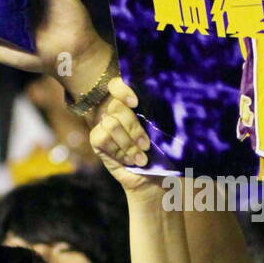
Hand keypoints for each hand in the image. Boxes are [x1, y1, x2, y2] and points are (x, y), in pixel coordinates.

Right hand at [89, 79, 158, 197]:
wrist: (153, 177)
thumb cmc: (161, 152)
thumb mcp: (162, 131)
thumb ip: (157, 114)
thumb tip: (166, 103)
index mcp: (132, 103)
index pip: (117, 85)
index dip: (123, 90)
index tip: (135, 103)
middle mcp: (117, 111)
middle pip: (117, 106)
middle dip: (134, 128)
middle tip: (146, 146)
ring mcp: (105, 124)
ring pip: (111, 123)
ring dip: (127, 143)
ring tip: (140, 158)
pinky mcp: (97, 140)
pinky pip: (101, 138)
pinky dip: (117, 151)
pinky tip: (127, 160)